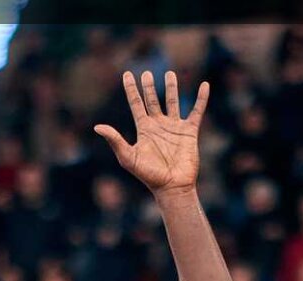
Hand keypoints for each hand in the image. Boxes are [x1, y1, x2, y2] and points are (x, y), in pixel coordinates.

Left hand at [94, 71, 208, 195]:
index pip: (136, 104)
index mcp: (143, 129)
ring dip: (171, 87)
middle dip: (148, 87)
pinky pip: (197, 111)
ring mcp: (174, 127)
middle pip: (152, 100)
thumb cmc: (149, 175)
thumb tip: (97, 127)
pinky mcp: (189, 132)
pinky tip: (204, 85)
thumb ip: (115, 141)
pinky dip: (201, 99)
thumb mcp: (128, 157)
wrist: (172, 186)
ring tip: (169, 73)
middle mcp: (158, 125)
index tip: (127, 74)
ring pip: (172, 101)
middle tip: (146, 73)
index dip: (131, 89)